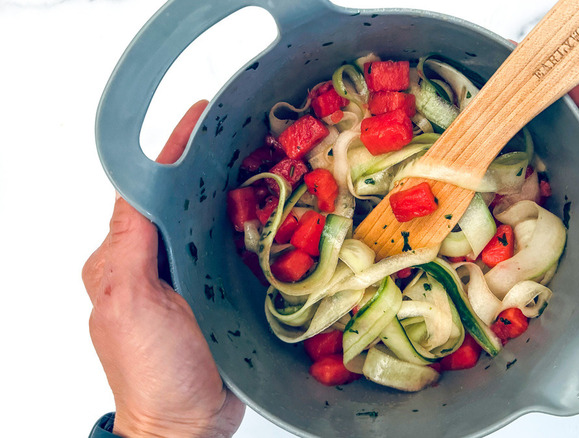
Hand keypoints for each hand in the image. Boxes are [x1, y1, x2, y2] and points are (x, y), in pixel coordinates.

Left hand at [83, 101, 244, 436]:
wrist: (185, 427)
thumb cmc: (151, 372)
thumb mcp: (127, 304)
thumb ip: (129, 246)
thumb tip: (139, 190)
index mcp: (128, 254)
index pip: (148, 188)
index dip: (173, 149)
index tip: (202, 115)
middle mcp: (160, 260)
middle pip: (187, 199)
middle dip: (215, 166)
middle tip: (253, 137)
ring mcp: (194, 278)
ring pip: (218, 223)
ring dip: (245, 195)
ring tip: (276, 166)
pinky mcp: (223, 296)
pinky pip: (242, 254)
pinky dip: (262, 232)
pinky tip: (286, 218)